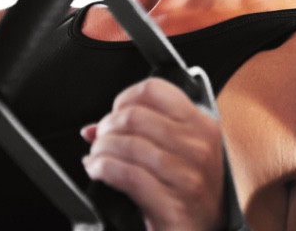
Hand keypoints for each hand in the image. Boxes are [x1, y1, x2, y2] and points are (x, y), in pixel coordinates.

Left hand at [82, 78, 226, 230]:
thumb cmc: (192, 193)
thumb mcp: (179, 154)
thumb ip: (141, 133)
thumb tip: (92, 129)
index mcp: (202, 125)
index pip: (156, 90)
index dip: (125, 98)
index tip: (114, 114)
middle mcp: (199, 147)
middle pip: (135, 116)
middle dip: (107, 127)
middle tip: (100, 140)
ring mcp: (189, 176)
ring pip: (129, 145)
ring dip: (102, 150)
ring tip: (96, 158)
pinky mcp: (174, 204)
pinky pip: (128, 175)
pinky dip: (104, 170)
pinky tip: (98, 171)